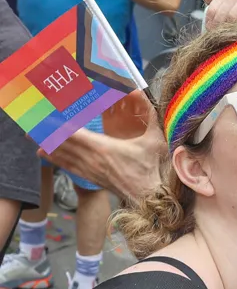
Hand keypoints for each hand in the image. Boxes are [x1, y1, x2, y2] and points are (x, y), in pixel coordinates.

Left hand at [41, 109, 163, 201]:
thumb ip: (150, 115)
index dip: (57, 126)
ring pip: (63, 156)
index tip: (44, 117)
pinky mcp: (91, 177)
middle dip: (46, 135)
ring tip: (32, 137)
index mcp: (103, 147)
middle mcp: (92, 159)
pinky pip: (68, 167)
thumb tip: (141, 92)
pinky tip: (44, 155)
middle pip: (63, 144)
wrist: (148, 196)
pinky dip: (55, 159)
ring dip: (47, 146)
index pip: (74, 134)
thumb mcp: (154, 140)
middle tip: (30, 126)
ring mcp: (90, 170)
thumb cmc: (151, 168)